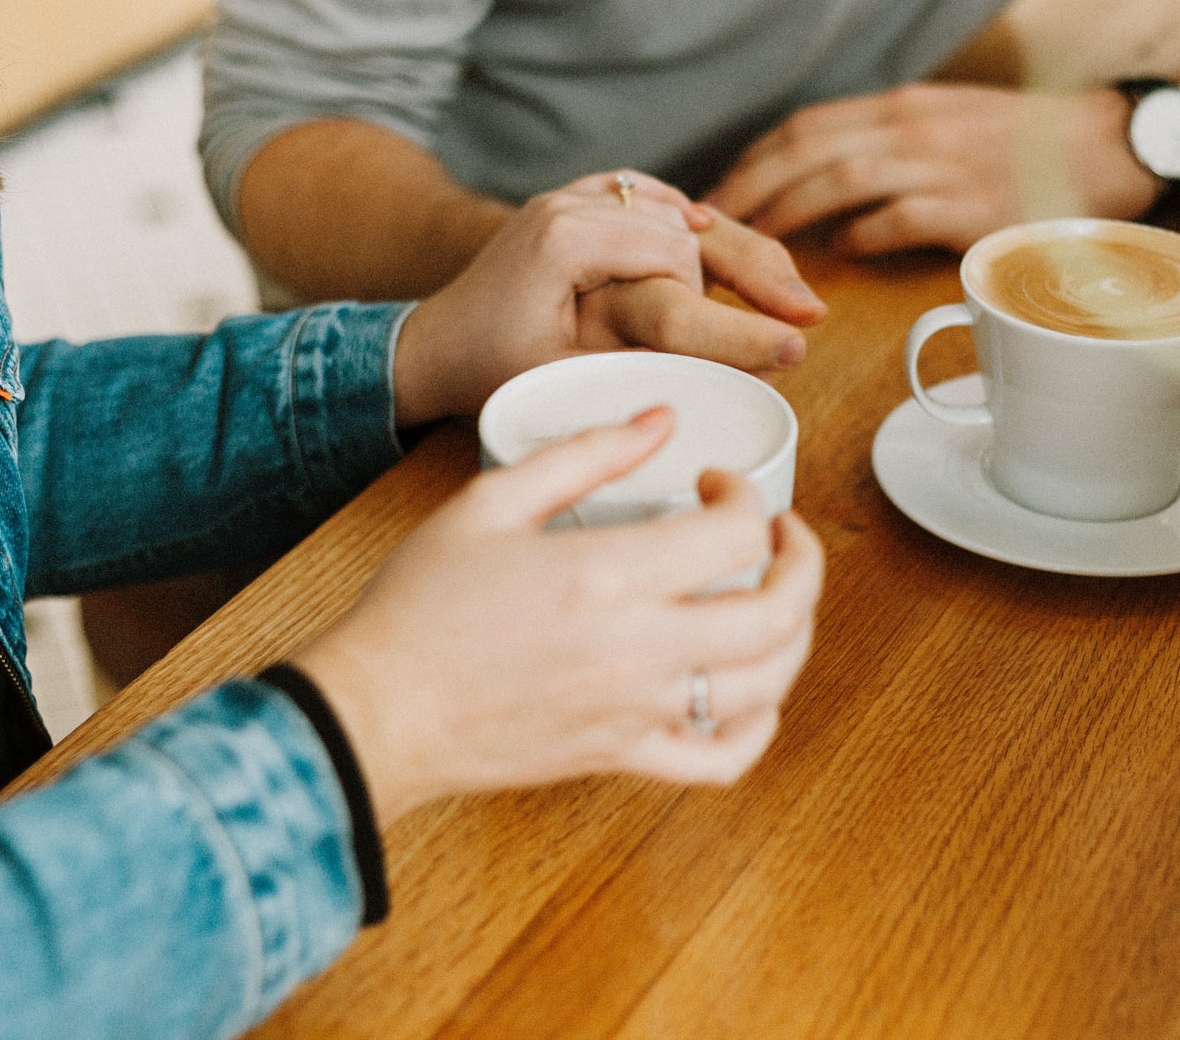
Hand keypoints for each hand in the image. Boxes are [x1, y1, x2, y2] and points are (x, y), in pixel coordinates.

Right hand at [292, 409, 825, 826]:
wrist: (376, 709)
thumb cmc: (420, 606)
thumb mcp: (490, 501)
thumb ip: (585, 454)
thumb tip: (659, 420)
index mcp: (607, 574)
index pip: (736, 533)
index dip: (745, 494)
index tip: (716, 483)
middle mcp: (637, 648)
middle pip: (780, 613)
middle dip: (803, 562)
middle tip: (781, 535)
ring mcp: (636, 711)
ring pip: (768, 685)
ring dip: (796, 635)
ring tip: (777, 600)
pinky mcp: (623, 757)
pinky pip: (722, 760)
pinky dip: (759, 727)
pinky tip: (750, 692)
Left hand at [393, 171, 823, 423]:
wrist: (434, 342)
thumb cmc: (490, 367)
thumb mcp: (565, 374)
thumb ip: (638, 359)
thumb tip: (720, 371)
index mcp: (566, 237)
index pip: (675, 258)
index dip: (729, 308)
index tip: (784, 343)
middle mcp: (572, 201)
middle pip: (688, 225)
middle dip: (754, 269)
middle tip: (809, 313)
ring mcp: (575, 195)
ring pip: (677, 210)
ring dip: (732, 247)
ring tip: (789, 290)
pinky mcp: (580, 202)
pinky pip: (651, 200)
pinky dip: (691, 221)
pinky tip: (727, 241)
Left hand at [705, 83, 1156, 255]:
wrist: (1117, 145)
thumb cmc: (1031, 145)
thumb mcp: (951, 123)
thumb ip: (892, 144)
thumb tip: (829, 185)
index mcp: (904, 108)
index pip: (806, 125)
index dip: (753, 160)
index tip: (717, 193)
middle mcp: (915, 127)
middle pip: (806, 148)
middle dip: (749, 187)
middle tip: (709, 227)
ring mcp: (945, 164)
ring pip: (840, 178)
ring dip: (787, 212)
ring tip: (754, 246)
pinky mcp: (975, 205)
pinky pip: (898, 217)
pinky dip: (860, 235)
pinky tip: (837, 256)